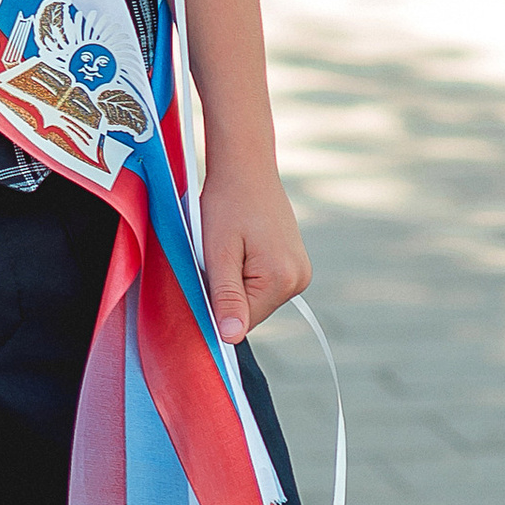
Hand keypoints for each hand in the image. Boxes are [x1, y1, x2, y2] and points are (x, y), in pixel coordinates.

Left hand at [198, 159, 309, 343]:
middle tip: (214, 255)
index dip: (217, 307)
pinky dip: (244, 271)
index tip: (204, 278)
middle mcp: (299, 279)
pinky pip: (262, 282)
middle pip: (251, 310)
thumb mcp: (218, 252)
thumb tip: (231, 337)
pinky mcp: (293, 262)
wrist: (245, 167)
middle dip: (226, 291)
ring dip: (235, 280)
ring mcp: (300, 271)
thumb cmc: (228, 203)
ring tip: (227, 246)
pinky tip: (238, 244)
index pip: (243, 321)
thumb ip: (226, 296)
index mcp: (282, 279)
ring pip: (255, 296)